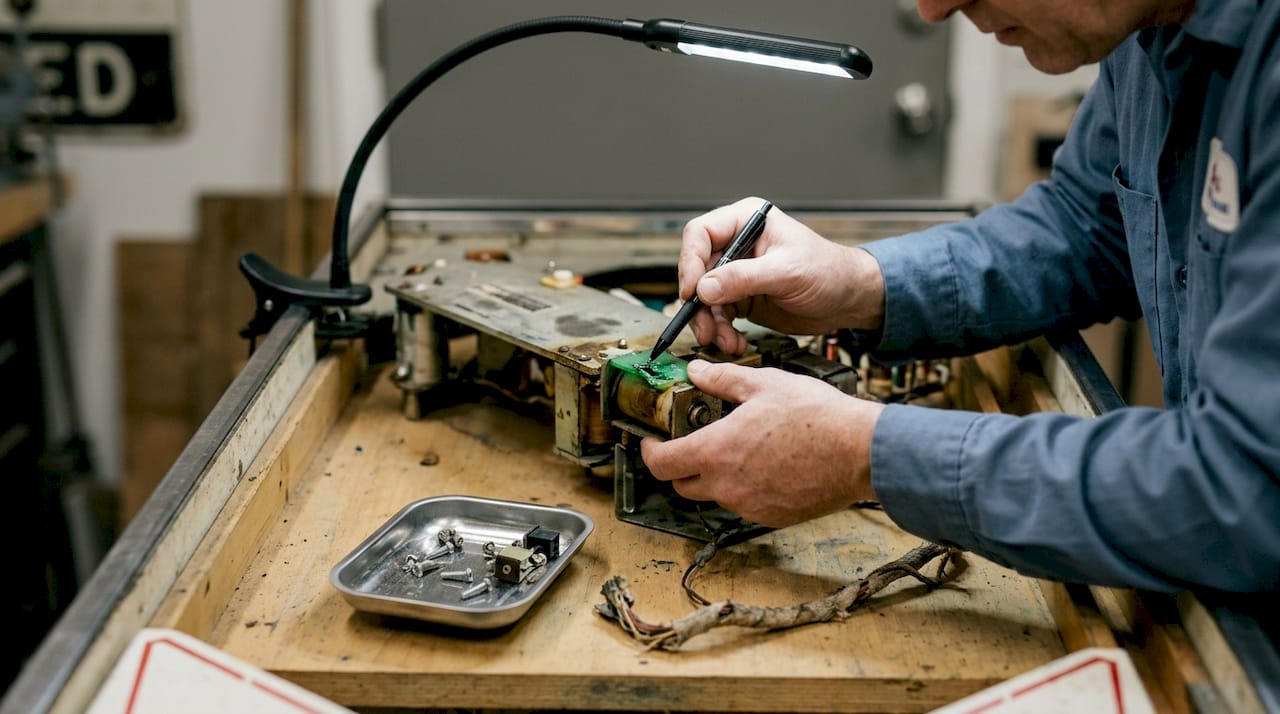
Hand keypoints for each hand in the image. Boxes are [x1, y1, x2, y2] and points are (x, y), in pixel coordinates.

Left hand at [640, 360, 883, 528]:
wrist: (860, 451)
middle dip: (678, 465)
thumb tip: (698, 372)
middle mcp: (727, 486)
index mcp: (716, 451)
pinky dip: (743, 488)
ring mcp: (749, 505)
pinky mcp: (772, 517)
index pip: (660, 463)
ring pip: (714, 495)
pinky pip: (744, 505)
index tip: (653, 441)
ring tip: (736, 450)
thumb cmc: (817, 417)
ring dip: (713, 476)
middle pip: (681, 485)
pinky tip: (763, 465)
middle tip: (690, 443)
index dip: (649, 451)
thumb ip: (723, 380)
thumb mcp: (764, 384)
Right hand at [679, 197, 885, 353]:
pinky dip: (721, 331)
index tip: (692, 291)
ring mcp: (737, 272)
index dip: (690, 262)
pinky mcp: (741, 297)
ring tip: (724, 341)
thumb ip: (744, 278)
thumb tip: (704, 288)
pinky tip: (734, 342)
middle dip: (698, 302)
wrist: (848, 300)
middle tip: (704, 327)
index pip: (700, 234)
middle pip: (697, 270)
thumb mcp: (787, 272)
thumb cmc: (829, 272)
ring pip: (703, 297)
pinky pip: (717, 314)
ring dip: (709, 322)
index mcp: (746, 221)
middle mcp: (737, 244)